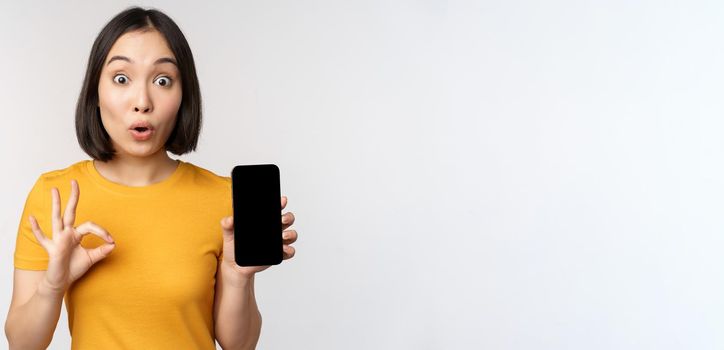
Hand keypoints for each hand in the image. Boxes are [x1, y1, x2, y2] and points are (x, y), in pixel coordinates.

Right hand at [29, 179, 116, 293]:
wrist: (61, 281)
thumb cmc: (74, 268)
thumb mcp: (91, 258)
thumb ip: (101, 251)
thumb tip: (113, 245)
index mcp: (76, 234)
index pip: (90, 226)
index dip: (102, 232)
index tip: (111, 241)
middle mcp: (66, 233)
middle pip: (70, 212)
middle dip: (73, 197)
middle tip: (75, 182)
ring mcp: (58, 239)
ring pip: (57, 218)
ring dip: (56, 204)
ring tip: (54, 190)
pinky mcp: (52, 248)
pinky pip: (43, 237)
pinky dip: (37, 228)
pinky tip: (32, 218)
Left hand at [219, 195, 297, 278]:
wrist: (235, 266)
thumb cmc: (234, 247)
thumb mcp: (229, 233)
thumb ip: (227, 224)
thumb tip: (230, 219)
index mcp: (264, 221)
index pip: (275, 209)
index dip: (280, 203)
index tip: (282, 200)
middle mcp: (274, 230)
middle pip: (288, 219)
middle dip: (288, 217)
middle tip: (281, 219)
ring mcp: (278, 242)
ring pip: (292, 234)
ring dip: (290, 234)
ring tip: (282, 236)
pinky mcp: (279, 255)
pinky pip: (290, 251)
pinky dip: (289, 250)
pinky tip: (283, 250)